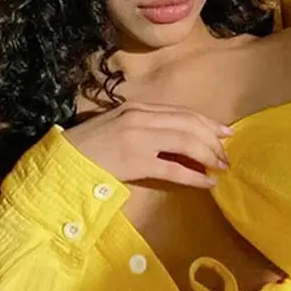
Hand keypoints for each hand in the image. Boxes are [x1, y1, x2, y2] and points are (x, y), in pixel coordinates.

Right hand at [64, 102, 232, 188]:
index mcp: (138, 107)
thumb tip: (177, 141)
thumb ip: (145, 127)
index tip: (226, 133)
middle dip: (213, 140)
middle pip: (189, 124)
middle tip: (227, 155)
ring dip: (209, 155)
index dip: (207, 123)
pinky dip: (195, 176)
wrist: (63, 159)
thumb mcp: (118, 127)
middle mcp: (141, 117)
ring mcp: (139, 138)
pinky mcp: (136, 162)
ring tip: (221, 168)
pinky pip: (174, 168)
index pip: (182, 112)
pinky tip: (208, 183)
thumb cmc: (89, 147)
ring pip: (187, 142)